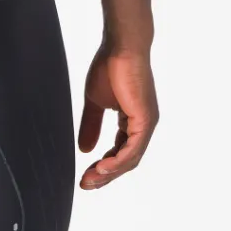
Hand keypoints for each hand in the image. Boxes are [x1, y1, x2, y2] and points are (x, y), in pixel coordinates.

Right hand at [77, 47, 158, 189]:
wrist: (121, 46)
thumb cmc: (109, 66)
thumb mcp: (95, 101)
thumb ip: (91, 124)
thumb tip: (84, 149)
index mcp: (132, 121)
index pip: (119, 151)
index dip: (102, 165)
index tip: (84, 175)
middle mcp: (142, 126)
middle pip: (125, 160)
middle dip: (104, 175)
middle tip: (85, 184)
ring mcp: (146, 124)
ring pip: (129, 159)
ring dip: (109, 172)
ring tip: (90, 179)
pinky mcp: (145, 120)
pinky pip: (132, 149)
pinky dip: (117, 161)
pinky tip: (102, 167)